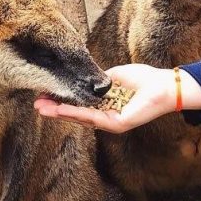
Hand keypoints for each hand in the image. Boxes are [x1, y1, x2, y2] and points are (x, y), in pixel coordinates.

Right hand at [34, 64, 200, 133]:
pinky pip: (94, 117)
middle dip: (55, 109)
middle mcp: (106, 116)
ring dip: (61, 112)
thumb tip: (82, 76)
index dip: (62, 100)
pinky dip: (77, 113)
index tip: (45, 94)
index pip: (80, 104)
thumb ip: (99, 79)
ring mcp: (111, 122)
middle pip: (76, 113)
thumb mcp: (116, 75)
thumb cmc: (146, 79)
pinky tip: (62, 109)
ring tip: (43, 109)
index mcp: (106, 105)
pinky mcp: (117, 124)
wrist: (165, 86)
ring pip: (81, 117)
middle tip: (36, 105)